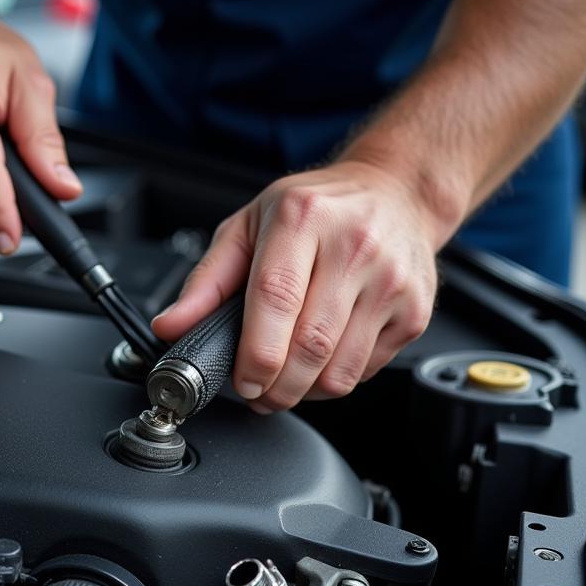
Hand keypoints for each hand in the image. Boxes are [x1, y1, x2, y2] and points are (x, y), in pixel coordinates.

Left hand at [152, 160, 446, 412]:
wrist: (397, 193)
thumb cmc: (315, 211)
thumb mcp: (248, 228)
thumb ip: (206, 282)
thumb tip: (170, 327)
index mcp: (303, 218)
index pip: (276, 299)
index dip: (255, 354)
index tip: (242, 381)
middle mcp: (354, 245)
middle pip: (309, 345)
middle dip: (275, 387)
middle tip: (257, 392)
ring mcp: (392, 280)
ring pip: (339, 370)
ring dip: (303, 392)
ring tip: (284, 380)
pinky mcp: (415, 311)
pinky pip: (365, 372)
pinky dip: (334, 381)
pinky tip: (320, 361)